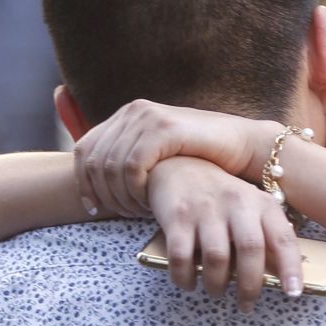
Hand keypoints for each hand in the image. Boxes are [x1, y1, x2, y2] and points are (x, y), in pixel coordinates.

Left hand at [73, 100, 279, 218]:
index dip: (84, 183)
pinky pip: (132, 167)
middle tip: (124, 214)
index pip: (85, 151)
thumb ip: (131, 160)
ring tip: (140, 211)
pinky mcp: (163, 129)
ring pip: (112, 168)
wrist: (241, 144)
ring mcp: (147, 117)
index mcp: (126, 115)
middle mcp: (132, 111)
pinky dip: (136, 190)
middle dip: (105, 195)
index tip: (94, 209)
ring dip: (122, 197)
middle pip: (95, 161)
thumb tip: (100, 183)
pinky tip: (149, 201)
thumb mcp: (159, 156)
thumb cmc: (202, 156)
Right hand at [148, 157, 302, 309]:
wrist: (179, 164)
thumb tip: (280, 277)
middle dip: (249, 285)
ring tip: (216, 292)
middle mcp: (237, 203)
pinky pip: (181, 256)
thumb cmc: (222, 197)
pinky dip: (185, 277)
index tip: (292, 293)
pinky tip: (189, 283)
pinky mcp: (177, 216)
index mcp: (261, 204)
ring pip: (216, 257)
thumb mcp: (251, 208)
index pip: (282, 237)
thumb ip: (265, 237)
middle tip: (246, 304)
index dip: (291, 267)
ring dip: (217, 284)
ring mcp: (206, 209)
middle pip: (250, 248)